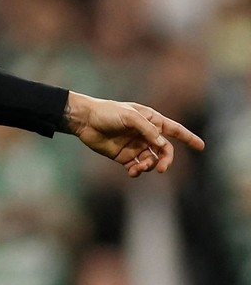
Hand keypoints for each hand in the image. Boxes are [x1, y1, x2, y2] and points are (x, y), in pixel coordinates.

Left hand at [63, 92, 204, 177]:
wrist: (84, 120)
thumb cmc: (107, 112)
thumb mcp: (129, 116)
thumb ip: (147, 130)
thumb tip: (162, 144)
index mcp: (151, 121)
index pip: (174, 130)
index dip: (188, 138)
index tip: (201, 146)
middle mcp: (146, 134)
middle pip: (164, 151)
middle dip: (166, 160)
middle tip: (160, 169)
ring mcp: (136, 146)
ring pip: (152, 161)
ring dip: (149, 166)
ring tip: (138, 168)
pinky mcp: (124, 156)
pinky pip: (137, 167)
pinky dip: (138, 172)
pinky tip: (132, 172)